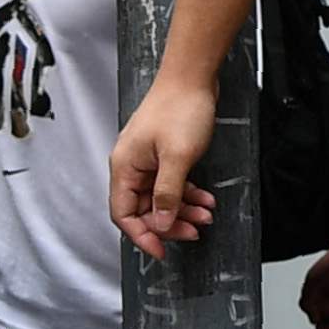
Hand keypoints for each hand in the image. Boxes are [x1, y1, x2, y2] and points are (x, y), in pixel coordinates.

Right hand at [107, 70, 223, 260]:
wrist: (193, 76)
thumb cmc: (180, 107)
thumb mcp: (177, 158)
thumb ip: (167, 194)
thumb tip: (162, 223)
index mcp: (125, 167)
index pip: (123, 214)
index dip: (141, 236)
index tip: (161, 252)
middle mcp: (131, 166)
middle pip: (143, 209)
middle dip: (169, 224)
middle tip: (192, 232)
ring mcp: (147, 160)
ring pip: (160, 198)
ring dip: (183, 210)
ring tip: (205, 215)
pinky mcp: (163, 154)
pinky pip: (171, 184)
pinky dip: (187, 194)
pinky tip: (205, 198)